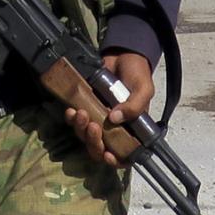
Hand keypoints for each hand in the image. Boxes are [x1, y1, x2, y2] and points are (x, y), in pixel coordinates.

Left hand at [63, 51, 153, 167]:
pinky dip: (72, 119)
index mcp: (131, 129)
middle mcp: (113, 128)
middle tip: (93, 126)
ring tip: (80, 113)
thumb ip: (135, 106)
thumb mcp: (143, 89)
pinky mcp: (86, 107)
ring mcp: (98, 119)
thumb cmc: (137, 74)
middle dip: (93, 142)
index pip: (124, 154)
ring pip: (85, 136)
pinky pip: (75, 121)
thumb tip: (115, 119)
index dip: (115, 160)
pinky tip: (71, 111)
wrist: (122, 54)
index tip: (107, 155)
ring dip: (81, 129)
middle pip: (99, 148)